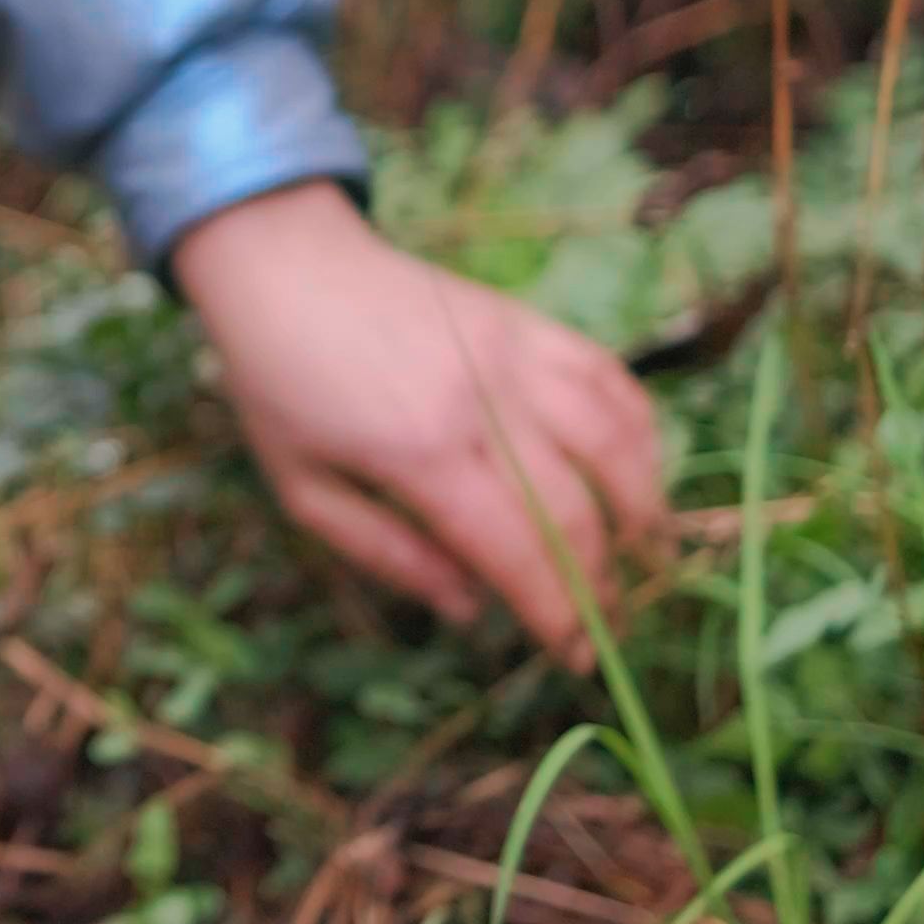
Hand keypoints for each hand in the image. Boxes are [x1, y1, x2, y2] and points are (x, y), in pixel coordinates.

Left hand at [170, 180, 665, 664]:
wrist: (281, 265)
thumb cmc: (279, 383)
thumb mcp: (302, 487)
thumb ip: (386, 554)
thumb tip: (470, 609)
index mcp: (419, 453)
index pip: (519, 554)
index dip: (559, 616)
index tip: (578, 659)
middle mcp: (481, 402)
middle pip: (577, 510)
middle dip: (604, 582)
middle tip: (611, 625)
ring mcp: (511, 353)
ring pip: (616, 439)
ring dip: (643, 506)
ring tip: (645, 554)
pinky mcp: (525, 320)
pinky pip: (608, 375)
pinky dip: (639, 426)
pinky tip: (639, 466)